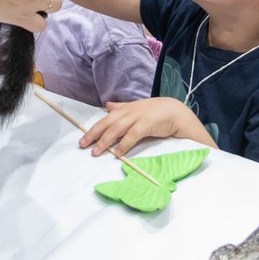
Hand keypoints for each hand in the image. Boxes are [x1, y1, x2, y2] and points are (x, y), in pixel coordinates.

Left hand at [79, 96, 198, 156]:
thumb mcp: (136, 108)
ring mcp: (138, 117)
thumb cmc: (155, 112)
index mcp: (125, 108)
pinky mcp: (147, 124)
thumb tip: (106, 106)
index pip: (105, 119)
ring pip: (117, 129)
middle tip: (83, 145)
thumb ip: (121, 108)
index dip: (93, 129)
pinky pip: (132, 135)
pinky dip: (124, 144)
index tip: (82, 139)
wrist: (175, 111)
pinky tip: (117, 153)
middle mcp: (129, 111)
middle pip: (107, 123)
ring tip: (96, 151)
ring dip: (105, 141)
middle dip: (94, 134)